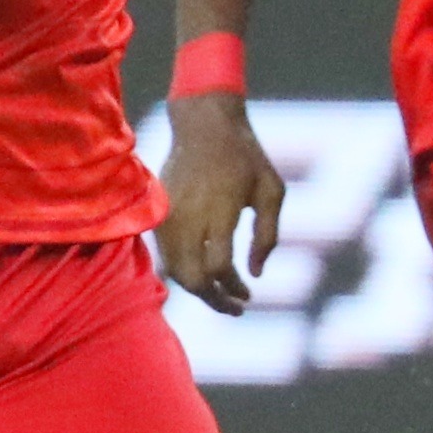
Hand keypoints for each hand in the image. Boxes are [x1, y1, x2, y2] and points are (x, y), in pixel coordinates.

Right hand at [157, 94, 286, 313]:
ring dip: (199, 289)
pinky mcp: (160, 215)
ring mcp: (170, 216)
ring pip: (176, 272)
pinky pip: (167, 257)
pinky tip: (205, 273)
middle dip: (214, 300)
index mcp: (219, 209)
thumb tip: (256, 275)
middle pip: (193, 278)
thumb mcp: (272, 190)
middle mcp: (189, 216)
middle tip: (236, 306)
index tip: (248, 294)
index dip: (233, 288)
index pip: (218, 267)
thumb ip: (268, 236)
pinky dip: (185, 272)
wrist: (203, 125)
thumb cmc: (246, 157)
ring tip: (222, 294)